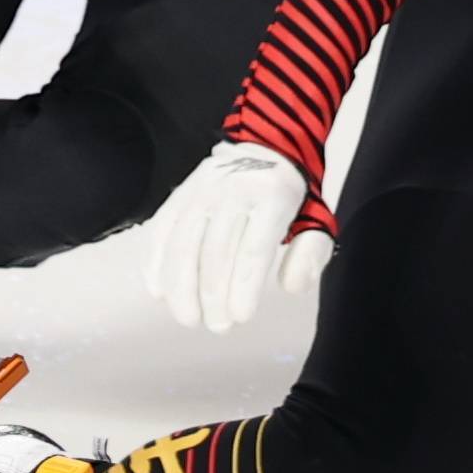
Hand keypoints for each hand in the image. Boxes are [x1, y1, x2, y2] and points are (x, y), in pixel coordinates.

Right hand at [143, 142, 333, 331]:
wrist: (263, 145)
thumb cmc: (289, 196)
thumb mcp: (316, 219)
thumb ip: (310, 254)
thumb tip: (290, 287)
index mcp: (272, 195)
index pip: (254, 248)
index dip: (244, 287)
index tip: (241, 317)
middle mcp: (233, 190)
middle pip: (216, 251)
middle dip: (213, 295)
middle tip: (218, 326)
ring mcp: (201, 191)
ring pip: (183, 243)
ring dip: (181, 287)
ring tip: (189, 318)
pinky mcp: (179, 195)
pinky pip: (161, 230)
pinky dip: (156, 263)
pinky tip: (159, 292)